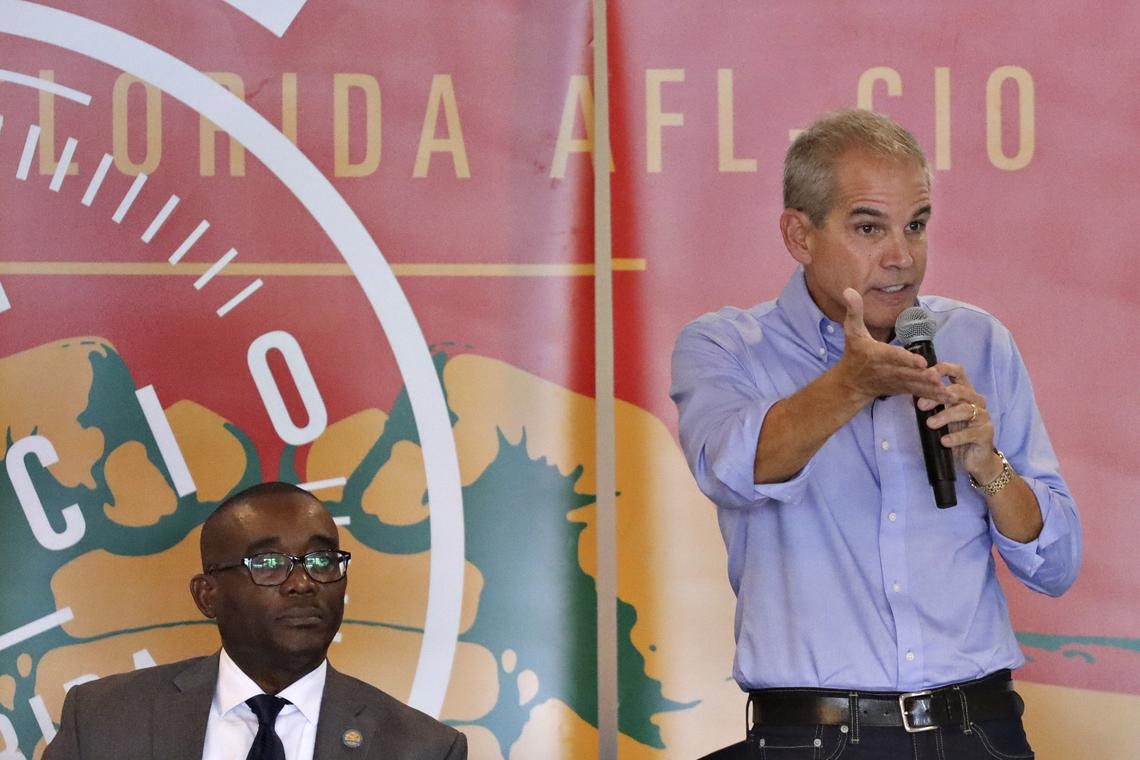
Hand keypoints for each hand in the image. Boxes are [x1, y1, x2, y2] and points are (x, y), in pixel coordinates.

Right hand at [836, 288, 948, 402]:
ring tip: (946, 391)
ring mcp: (896, 381)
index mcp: (877, 354)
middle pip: (907, 373)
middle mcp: (887, 370)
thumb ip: (854, 311)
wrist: (851, 383)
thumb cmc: (854, 354)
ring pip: (914, 385)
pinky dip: (933, 396)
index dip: (907, 359)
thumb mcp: (852, 331)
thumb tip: (849, 290)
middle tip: (937, 375)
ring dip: (930, 388)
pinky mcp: (902, 389)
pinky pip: (918, 393)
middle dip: (922, 376)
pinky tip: (949, 398)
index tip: (921, 362)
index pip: (893, 356)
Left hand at [916, 361, 1002, 481]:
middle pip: (959, 391)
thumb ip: (932, 404)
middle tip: (921, 406)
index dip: (944, 369)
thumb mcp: (941, 416)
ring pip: (965, 410)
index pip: (958, 372)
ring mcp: (983, 416)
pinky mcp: (986, 433)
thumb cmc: (955, 434)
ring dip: (945, 416)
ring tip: (930, 424)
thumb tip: (912, 392)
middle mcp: (977, 401)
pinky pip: (971, 432)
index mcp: (965, 393)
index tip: (926, 374)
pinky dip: (956, 436)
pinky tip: (944, 441)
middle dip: (938, 397)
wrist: (973, 459)